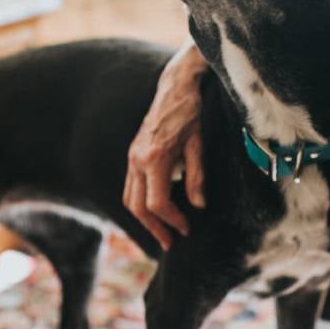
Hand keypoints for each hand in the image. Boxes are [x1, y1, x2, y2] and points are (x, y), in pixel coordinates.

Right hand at [123, 42, 207, 249]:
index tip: (187, 228)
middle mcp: (137, 159)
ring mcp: (132, 156)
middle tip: (172, 242)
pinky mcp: (133, 153)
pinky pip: (131, 186)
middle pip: (137, 207)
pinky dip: (142, 202)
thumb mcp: (199, 145)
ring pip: (130, 198)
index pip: (156, 203)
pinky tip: (159, 208)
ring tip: (164, 231)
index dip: (171, 220)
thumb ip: (197, 177)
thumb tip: (198, 207)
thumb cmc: (191, 113)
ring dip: (145, 219)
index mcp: (154, 158)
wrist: (176, 86)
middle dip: (155, 228)